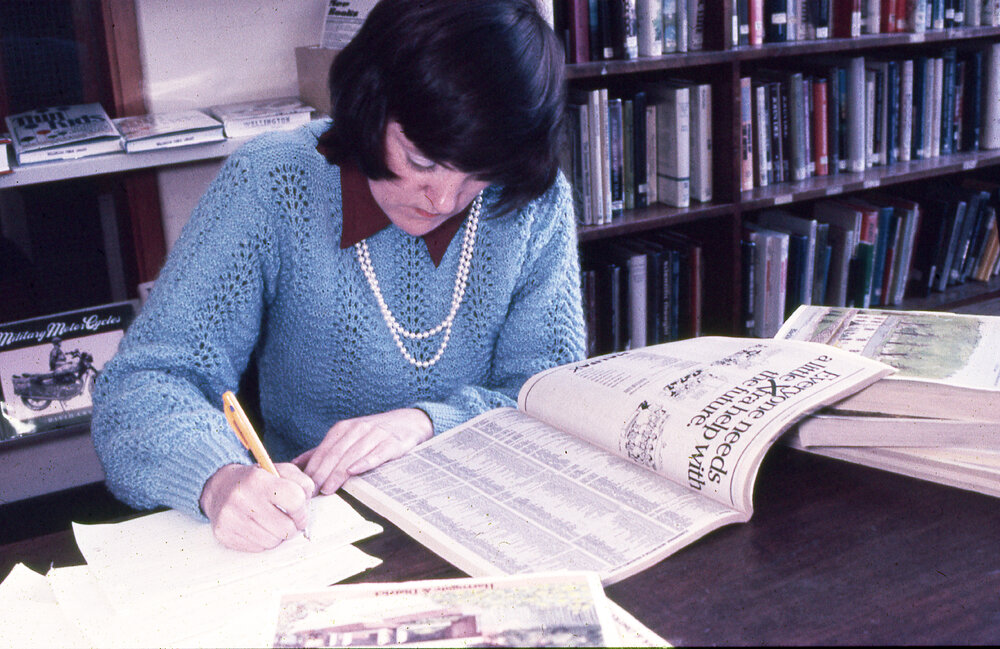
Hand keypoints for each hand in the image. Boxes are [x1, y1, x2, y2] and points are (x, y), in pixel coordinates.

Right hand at [200, 462, 314, 551]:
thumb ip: (301, 482)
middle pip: (286, 528)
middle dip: (292, 526)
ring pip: (273, 542)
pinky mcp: (224, 534)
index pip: (295, 500)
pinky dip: (263, 541)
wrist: (220, 487)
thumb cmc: (257, 480)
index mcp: (258, 480)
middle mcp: (242, 498)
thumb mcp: (280, 471)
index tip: (300, 512)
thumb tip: (308, 504)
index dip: (303, 510)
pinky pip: (257, 548)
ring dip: (277, 535)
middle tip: (288, 520)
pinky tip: (258, 528)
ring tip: (271, 522)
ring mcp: (231, 518)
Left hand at [294, 408, 432, 494]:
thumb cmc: (375, 433)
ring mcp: (376, 434)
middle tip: (313, 492)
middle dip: (322, 474)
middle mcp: (358, 429)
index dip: (313, 468)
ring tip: (328, 489)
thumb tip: (295, 465)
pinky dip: (364, 462)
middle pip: (335, 453)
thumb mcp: (348, 437)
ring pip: (352, 455)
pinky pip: (377, 454)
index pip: (324, 450)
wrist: (409, 421)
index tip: (304, 486)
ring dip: (338, 473)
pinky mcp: (392, 442)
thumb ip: (323, 451)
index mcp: (343, 428)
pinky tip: (354, 471)